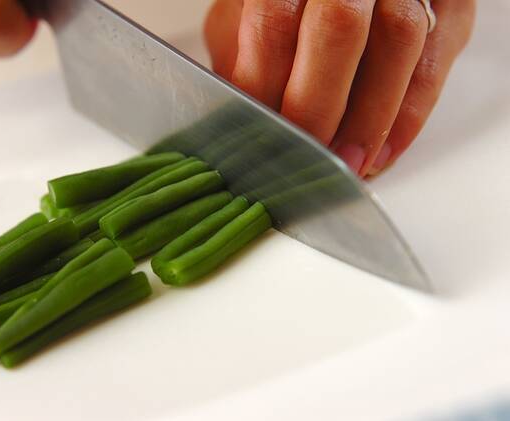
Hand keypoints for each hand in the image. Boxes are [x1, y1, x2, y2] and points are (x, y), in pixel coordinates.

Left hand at [204, 0, 474, 176]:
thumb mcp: (245, 16)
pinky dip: (413, 111)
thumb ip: (240, 59)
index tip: (260, 140)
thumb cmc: (288, 3)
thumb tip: (235, 122)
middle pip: (340, 26)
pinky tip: (385, 151)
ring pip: (400, 39)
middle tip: (306, 158)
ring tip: (349, 166)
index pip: (273, 25)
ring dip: (372, 116)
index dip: (268, 89)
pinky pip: (440, 52)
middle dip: (321, 106)